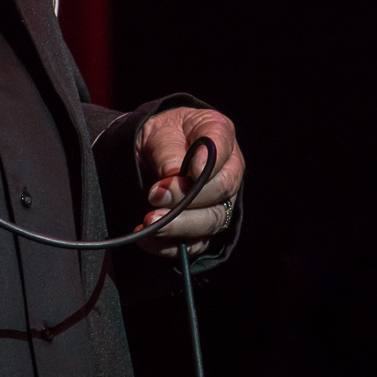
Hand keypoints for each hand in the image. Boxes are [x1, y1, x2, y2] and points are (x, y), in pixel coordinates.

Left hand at [134, 106, 244, 258]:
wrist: (152, 151)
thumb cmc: (162, 135)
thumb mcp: (159, 130)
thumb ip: (167, 149)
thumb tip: (172, 172)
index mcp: (221, 136)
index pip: (222, 152)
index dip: (206, 166)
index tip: (186, 171)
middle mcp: (228, 170)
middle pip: (222, 190)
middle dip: (187, 197)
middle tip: (155, 195)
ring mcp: (220, 201)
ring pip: (212, 221)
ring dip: (180, 225)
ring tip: (150, 223)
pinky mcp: (204, 226)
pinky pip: (196, 244)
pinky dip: (171, 246)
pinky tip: (148, 239)